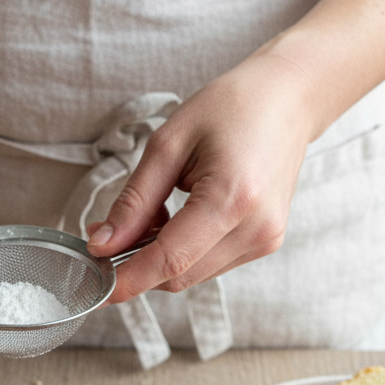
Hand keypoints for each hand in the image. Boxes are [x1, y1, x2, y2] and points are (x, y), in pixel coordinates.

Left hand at [86, 52, 317, 300]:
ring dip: (160, 258)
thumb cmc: (231, 108)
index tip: (95, 285)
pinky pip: (209, 265)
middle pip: (178, 275)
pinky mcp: (266, 243)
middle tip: (108, 234)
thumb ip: (134, 201)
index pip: (170, 259)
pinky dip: (184, 252)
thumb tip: (102, 245)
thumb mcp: (168, 144)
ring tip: (153, 214)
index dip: (128, 278)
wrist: (289, 99)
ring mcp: (265, 240)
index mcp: (233, 198)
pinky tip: (181, 219)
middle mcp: (256, 228)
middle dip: (137, 265)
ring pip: (192, 275)